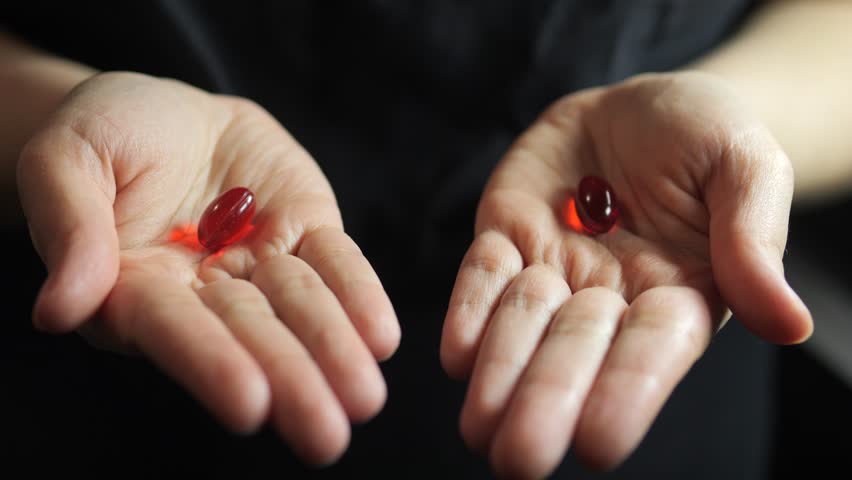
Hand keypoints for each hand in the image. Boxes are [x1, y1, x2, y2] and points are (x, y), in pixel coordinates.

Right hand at [17, 72, 399, 464]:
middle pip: (249, 333)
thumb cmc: (105, 134)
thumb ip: (69, 225)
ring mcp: (259, 262)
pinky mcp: (304, 231)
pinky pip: (336, 261)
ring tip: (364, 397)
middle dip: (290, 380)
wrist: (168, 111)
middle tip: (327, 435)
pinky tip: (381, 337)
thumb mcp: (65, 159)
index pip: (173, 328)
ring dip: (333, 351)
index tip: (250, 402)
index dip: (210, 361)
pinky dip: (359, 295)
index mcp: (133, 286)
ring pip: (300, 306)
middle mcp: (203, 289)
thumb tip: (60, 308)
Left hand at [440, 71, 811, 477]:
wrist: (640, 103)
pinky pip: (482, 274)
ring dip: (499, 370)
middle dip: (546, 401)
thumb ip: (754, 238)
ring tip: (478, 424)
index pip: (652, 354)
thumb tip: (789, 324)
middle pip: (575, 352)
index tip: (598, 443)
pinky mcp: (508, 236)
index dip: (626, 393)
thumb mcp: (746, 166)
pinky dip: (469, 309)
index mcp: (678, 294)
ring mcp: (552, 267)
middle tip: (517, 460)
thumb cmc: (706, 134)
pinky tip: (457, 353)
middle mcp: (609, 295)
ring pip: (521, 324)